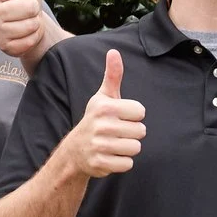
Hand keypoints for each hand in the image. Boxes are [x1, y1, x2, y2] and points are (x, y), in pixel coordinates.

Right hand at [0, 0, 70, 68]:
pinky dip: (33, 38)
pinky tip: (26, 34)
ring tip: (27, 21)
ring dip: (35, 24)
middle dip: (34, 9)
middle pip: (28, 9)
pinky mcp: (5, 47)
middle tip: (27, 10)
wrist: (30, 23)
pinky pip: (29, 42)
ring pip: (30, 26)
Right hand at [58, 51, 145, 177]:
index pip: (141, 112)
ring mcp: (99, 145)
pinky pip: (128, 164)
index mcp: (105, 107)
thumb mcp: (103, 97)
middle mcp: (101, 125)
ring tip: (114, 144)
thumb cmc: (96, 119)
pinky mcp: (100, 163)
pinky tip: (110, 156)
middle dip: (132, 133)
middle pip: (141, 131)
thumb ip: (113, 75)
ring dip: (128, 148)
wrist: (75, 150)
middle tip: (116, 132)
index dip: (133, 116)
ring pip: (135, 148)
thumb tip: (114, 51)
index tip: (120, 117)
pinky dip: (122, 162)